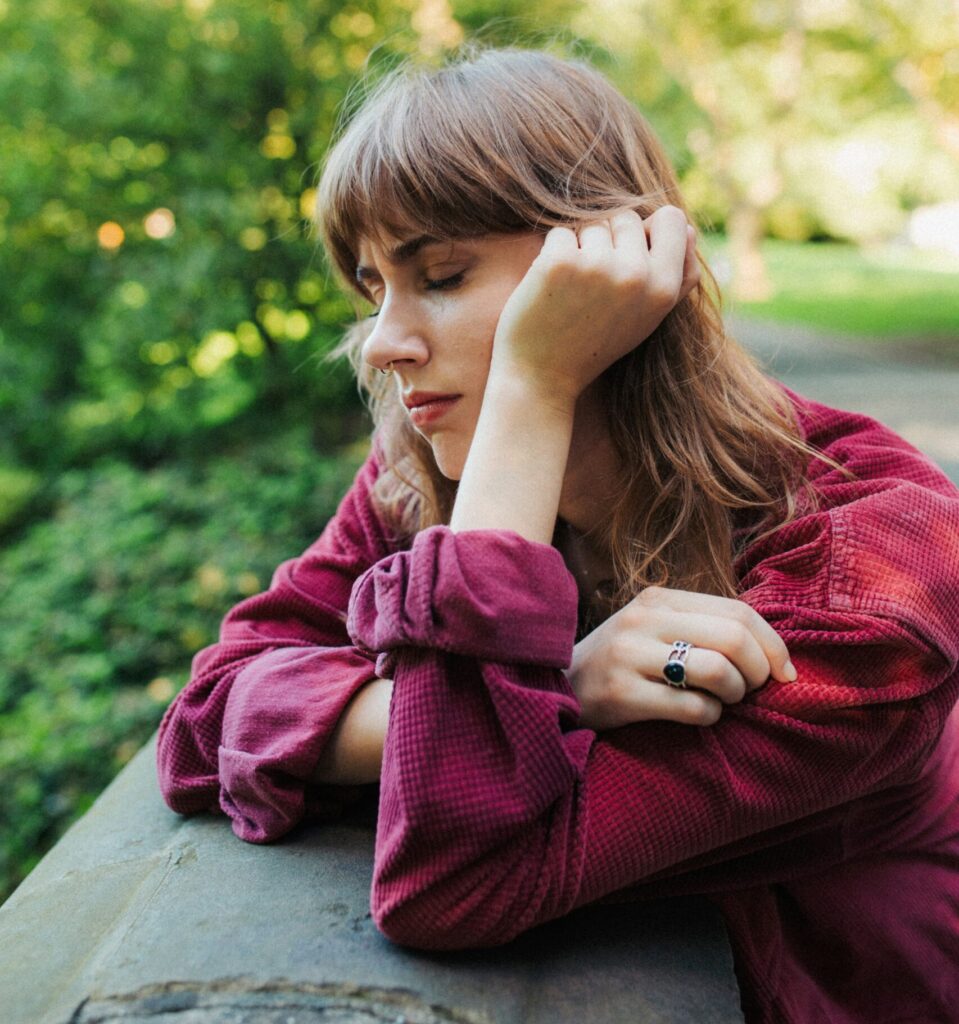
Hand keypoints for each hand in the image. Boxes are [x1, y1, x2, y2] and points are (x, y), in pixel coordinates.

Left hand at [488, 206, 699, 406]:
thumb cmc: (595, 345)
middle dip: (606, 241)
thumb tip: (688, 229)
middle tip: (592, 288)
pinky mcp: (559, 263)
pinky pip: (559, 233)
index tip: (625, 261)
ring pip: (591, 224)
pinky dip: (550, 254)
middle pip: (625, 218)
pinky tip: (550, 290)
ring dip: (577, 249)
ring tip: (572, 292)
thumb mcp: (647, 318)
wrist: (542, 378)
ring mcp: (597, 267)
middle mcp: (636, 275)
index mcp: (664, 289)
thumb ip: (676, 276)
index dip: (646, 233)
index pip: (671, 219)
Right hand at [566, 587, 795, 730]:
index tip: (784, 672)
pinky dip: (709, 716)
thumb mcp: (655, 629)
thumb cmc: (621, 661)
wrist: (559, 688)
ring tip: (723, 701)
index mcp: (659, 599)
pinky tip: (697, 716)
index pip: (738, 610)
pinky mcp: (622, 694)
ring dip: (735, 694)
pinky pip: (693, 708)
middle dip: (758, 671)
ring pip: (717, 671)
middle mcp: (644, 620)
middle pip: (734, 638)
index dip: (772, 644)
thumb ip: (703, 628)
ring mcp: (630, 656)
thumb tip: (774, 654)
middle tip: (752, 690)